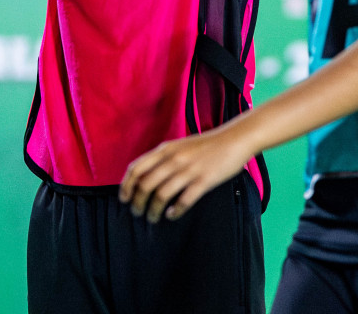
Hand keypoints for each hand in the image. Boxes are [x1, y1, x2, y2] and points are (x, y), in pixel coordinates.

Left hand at [119, 124, 252, 222]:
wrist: (234, 139)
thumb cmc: (206, 145)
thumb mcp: (179, 146)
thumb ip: (163, 158)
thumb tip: (145, 177)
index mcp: (165, 149)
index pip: (136, 168)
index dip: (126, 185)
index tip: (124, 198)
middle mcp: (173, 159)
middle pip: (145, 184)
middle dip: (137, 202)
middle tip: (137, 213)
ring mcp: (188, 170)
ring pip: (161, 195)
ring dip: (153, 210)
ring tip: (152, 218)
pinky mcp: (203, 181)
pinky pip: (183, 201)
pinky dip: (175, 211)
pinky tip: (172, 215)